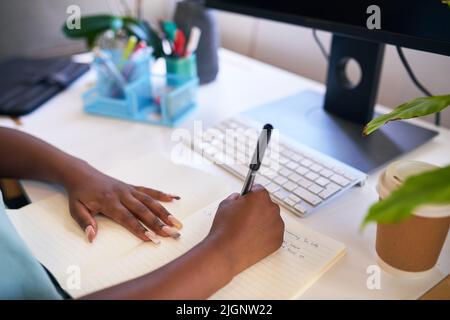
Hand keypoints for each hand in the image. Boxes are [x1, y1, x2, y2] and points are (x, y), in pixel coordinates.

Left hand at [63, 163, 182, 243]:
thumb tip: (91, 237)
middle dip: (159, 223)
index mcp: (109, 202)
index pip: (127, 218)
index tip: (152, 239)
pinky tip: (174, 198)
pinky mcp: (132, 187)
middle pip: (143, 210)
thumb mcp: (75, 209)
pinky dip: (162, 194)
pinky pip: (149, 190)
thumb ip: (85, 222)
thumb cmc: (79, 195)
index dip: (140, 229)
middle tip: (172, 233)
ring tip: (177, 222)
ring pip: (150, 201)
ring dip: (164, 212)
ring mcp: (129, 190)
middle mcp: (122, 195)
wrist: (82, 174)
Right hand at [206, 185, 283, 276]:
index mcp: (260, 197)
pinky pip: (273, 233)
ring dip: (263, 222)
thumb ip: (235, 197)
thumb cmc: (225, 228)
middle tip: (246, 217)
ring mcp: (277, 225)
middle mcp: (272, 209)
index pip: (258, 190)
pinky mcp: (278, 240)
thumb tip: (240, 199)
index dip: (251, 195)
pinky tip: (253, 238)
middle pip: (267, 205)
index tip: (248, 199)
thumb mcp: (225, 204)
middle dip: (258, 209)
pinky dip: (266, 235)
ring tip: (249, 230)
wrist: (226, 252)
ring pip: (271, 219)